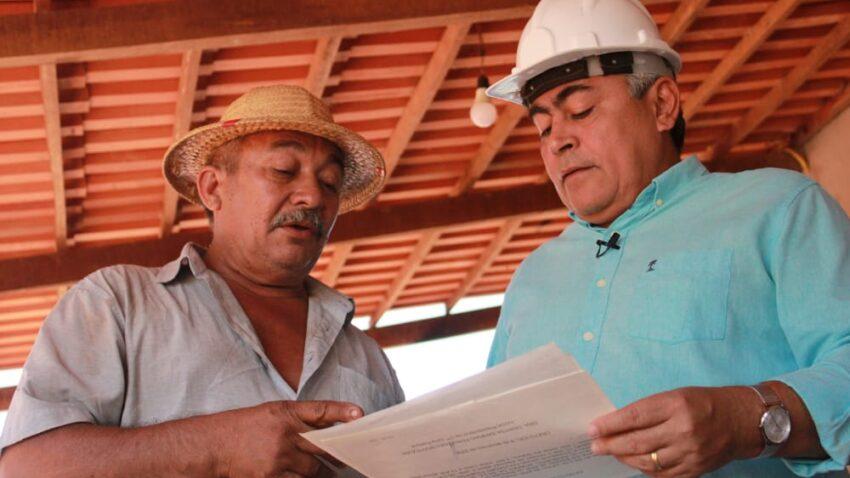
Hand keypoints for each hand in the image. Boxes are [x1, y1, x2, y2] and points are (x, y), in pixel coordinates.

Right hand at [211, 400, 362, 477]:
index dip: (342, 412)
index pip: (320, 410)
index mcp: (285, 413)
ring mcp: (278, 458)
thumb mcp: (273, 413)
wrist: (214, 446)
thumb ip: (300, 419)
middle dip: (338, 453)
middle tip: (348, 457)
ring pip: (313, 470)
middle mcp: (284, 434)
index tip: (359, 414)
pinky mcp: (270, 477)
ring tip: (328, 472)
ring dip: (321, 473)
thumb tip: (330, 427)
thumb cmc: (245, 427)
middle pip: (323, 446)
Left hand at [588, 386, 763, 476]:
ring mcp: (690, 453)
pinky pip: (662, 475)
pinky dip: (644, 470)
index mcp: (676, 405)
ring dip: (624, 458)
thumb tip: (617, 423)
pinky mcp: (695, 470)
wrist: (741, 421)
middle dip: (611, 445)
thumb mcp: (676, 396)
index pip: (634, 416)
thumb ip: (648, 410)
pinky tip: (634, 462)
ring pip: (647, 462)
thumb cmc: (703, 403)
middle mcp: (684, 430)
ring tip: (612, 452)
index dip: (610, 425)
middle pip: (637, 442)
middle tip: (595, 446)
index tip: (592, 429)